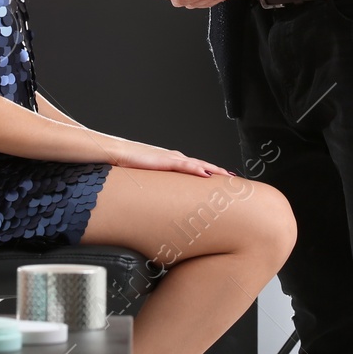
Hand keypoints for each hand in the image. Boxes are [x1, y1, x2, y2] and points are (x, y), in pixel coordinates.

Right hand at [111, 138, 236, 177]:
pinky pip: (185, 165)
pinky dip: (197, 169)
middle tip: (233, 180)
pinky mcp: (165, 161)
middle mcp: (176, 158)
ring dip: (213, 170)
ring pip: (198, 164)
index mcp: (173, 162)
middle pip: (202, 165)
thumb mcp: (150, 178)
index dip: (211, 173)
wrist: (119, 154)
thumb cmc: (132, 165)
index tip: (223, 180)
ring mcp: (171, 158)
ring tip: (227, 177)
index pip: (196, 168)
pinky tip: (206, 174)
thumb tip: (165, 199)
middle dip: (218, 172)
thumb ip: (160, 185)